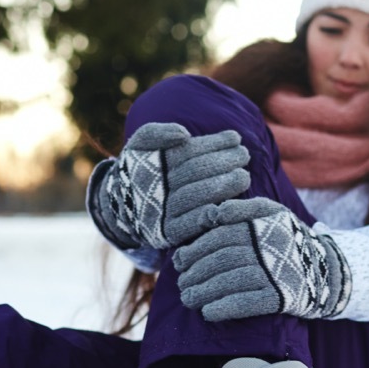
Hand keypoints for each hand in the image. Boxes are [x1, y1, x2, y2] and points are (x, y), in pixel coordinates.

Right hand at [88, 123, 249, 249]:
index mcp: (151, 164)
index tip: (235, 137)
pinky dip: (213, 214)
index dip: (213, 143)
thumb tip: (183, 134)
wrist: (123, 204)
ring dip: (223, 186)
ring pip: (196, 197)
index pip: (187, 152)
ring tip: (244, 176)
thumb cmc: (141, 167)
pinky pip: (193, 225)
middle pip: (194, 173)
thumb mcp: (141, 143)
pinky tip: (232, 204)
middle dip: (222, 162)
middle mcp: (155, 188)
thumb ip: (157, 134)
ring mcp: (162, 212)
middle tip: (244, 155)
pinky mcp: (169, 233)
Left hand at [174, 198, 351, 321]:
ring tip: (188, 299)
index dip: (195, 249)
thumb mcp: (272, 213)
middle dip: (196, 272)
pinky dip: (224, 308)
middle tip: (181, 283)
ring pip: (230, 281)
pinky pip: (247, 303)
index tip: (179, 261)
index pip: (220, 235)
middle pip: (222, 259)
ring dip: (203, 292)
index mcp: (263, 223)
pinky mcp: (280, 297)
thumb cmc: (289, 240)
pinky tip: (208, 313)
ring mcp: (275, 272)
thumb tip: (211, 214)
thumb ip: (242, 209)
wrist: (326, 271)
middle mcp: (269, 246)